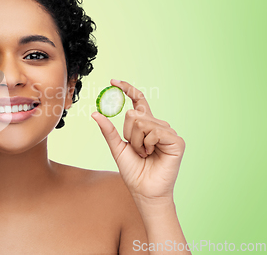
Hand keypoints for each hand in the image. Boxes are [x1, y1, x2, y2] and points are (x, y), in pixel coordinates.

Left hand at [91, 79, 184, 201]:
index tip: (113, 81)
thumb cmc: (133, 171)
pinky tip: (152, 154)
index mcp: (145, 125)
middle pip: (135, 113)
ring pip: (142, 122)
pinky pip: (154, 132)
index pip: (138, 101)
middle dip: (128, 133)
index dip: (127, 89)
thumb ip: (108, 130)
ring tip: (144, 154)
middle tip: (135, 149)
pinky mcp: (176, 140)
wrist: (144, 190)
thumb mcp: (117, 147)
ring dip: (137, 142)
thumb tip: (95, 113)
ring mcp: (168, 132)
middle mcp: (158, 125)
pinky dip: (147, 145)